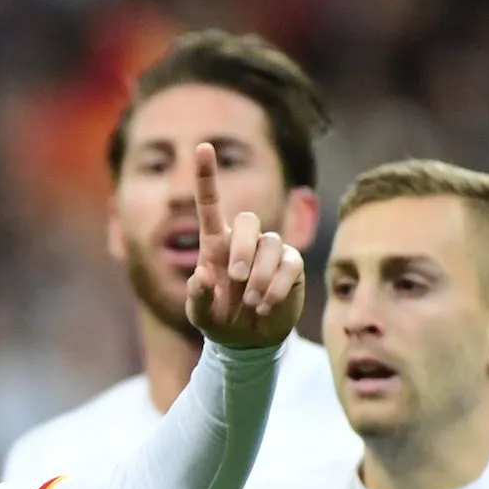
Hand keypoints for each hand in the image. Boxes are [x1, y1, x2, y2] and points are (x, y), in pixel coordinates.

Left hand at [184, 143, 305, 348]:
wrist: (248, 341)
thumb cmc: (219, 320)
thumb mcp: (200, 315)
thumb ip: (196, 297)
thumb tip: (201, 274)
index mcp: (216, 244)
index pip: (210, 203)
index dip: (206, 175)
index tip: (202, 147)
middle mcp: (244, 241)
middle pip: (249, 220)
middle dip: (242, 249)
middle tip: (234, 279)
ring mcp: (270, 251)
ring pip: (271, 245)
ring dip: (259, 277)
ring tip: (251, 304)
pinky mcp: (291, 266)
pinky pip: (289, 265)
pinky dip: (276, 287)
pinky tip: (265, 306)